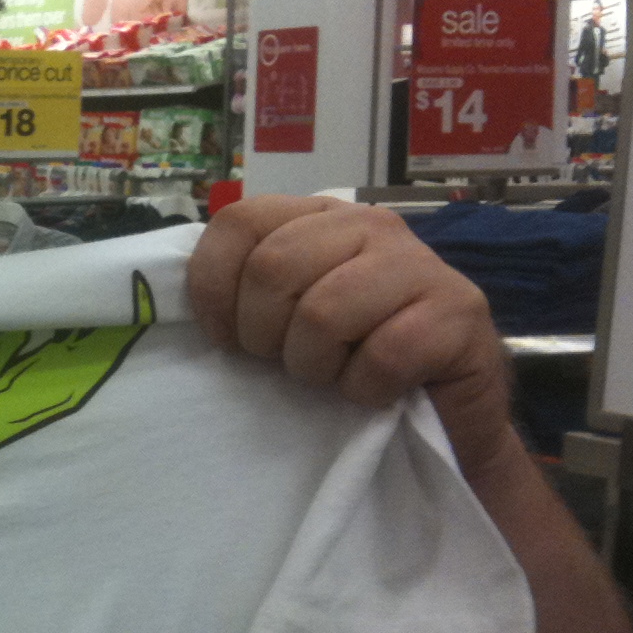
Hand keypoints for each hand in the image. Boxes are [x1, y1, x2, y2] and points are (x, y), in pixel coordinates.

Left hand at [189, 195, 514, 477]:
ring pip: (323, 312)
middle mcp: (369, 225)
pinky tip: (378, 389)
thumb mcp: (286, 316)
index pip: (238, 221)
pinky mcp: (459, 311)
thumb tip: (174, 294)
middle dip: (264, 335)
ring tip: (336, 374)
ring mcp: (420, 263)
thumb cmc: (352, 360)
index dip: (214, 288)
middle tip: (290, 362)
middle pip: (273, 269)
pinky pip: (383, 355)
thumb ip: (243, 287)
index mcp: (318, 217)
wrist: (446, 415)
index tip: (225, 339)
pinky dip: (366, 388)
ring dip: (316, 366)